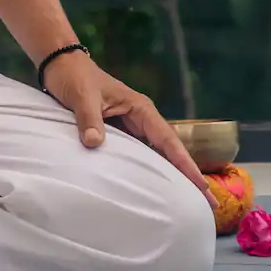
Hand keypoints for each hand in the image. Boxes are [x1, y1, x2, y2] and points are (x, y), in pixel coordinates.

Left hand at [40, 50, 218, 208]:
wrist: (60, 66)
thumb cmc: (74, 77)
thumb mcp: (82, 97)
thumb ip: (89, 119)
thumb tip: (94, 144)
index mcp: (140, 109)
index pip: (168, 140)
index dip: (185, 164)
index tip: (203, 187)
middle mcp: (141, 119)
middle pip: (169, 151)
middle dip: (189, 176)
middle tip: (210, 205)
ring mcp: (131, 127)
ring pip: (156, 155)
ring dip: (171, 176)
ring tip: (189, 204)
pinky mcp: (118, 134)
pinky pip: (139, 156)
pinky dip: (149, 172)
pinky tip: (154, 191)